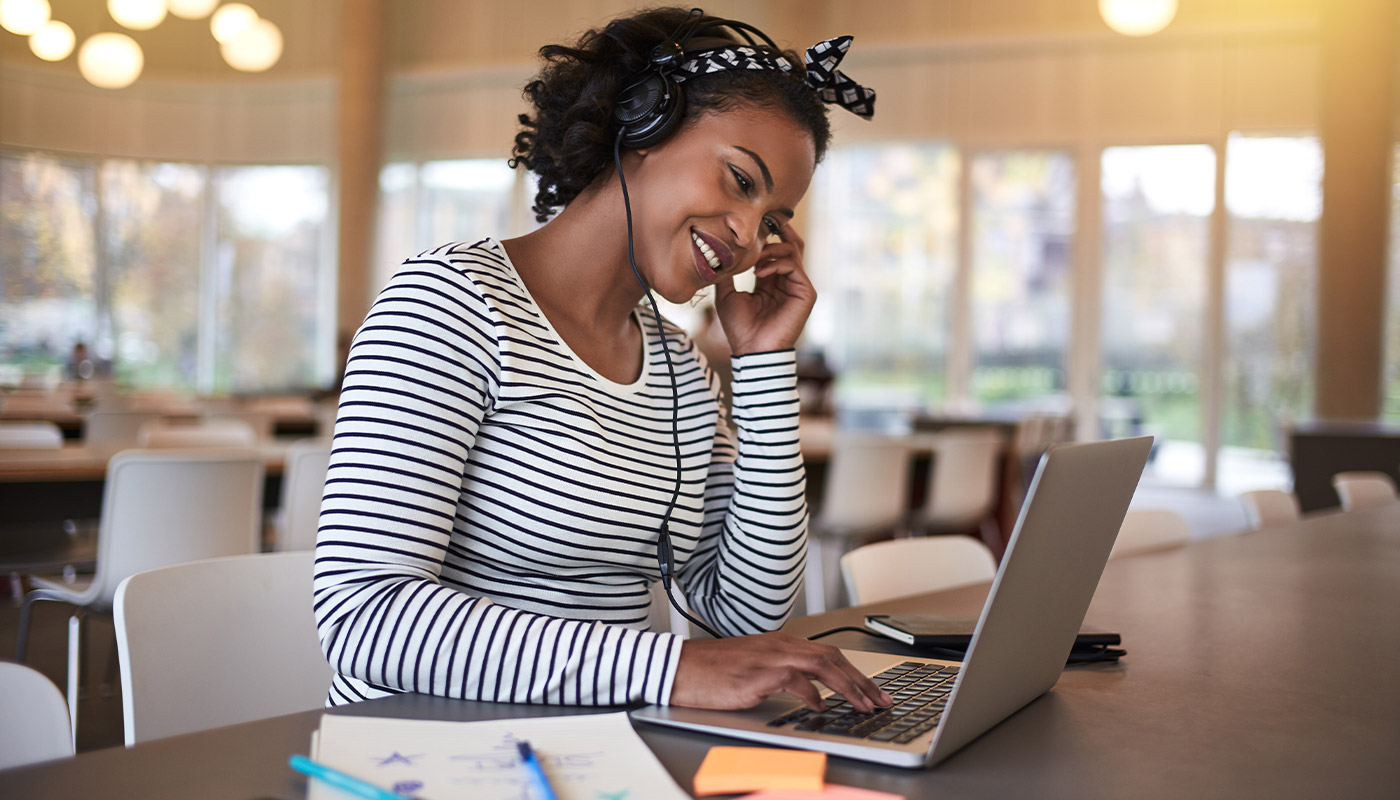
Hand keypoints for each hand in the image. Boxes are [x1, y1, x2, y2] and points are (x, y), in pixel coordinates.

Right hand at [670, 632, 893, 711]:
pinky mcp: (758, 672)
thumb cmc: (711, 671)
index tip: (872, 690)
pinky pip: (795, 679)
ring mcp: (769, 656)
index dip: (854, 671)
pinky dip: (813, 693)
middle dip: (861, 679)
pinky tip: (820, 707)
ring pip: (821, 665)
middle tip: (881, 699)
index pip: (827, 653)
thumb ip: (781, 673)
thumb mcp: (752, 667)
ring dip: (847, 686)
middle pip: (832, 657)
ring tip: (863, 705)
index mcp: (779, 642)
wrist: (679, 668)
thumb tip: (810, 692)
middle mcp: (779, 645)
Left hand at [713, 223, 816, 354]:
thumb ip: (728, 272)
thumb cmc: (740, 327)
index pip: (776, 249)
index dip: (768, 235)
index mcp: (772, 280)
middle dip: (778, 230)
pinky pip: (794, 266)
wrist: (751, 350)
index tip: (753, 224)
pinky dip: (776, 264)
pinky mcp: (806, 293)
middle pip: (792, 244)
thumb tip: (720, 251)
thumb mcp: (726, 294)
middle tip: (762, 222)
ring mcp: (799, 286)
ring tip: (753, 259)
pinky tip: (759, 273)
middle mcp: (788, 280)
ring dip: (771, 249)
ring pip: (793, 250)